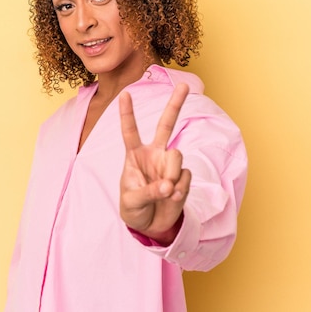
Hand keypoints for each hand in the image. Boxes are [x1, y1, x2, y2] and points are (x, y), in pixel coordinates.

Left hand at [119, 83, 191, 245]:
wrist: (151, 226)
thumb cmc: (134, 208)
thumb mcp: (132, 202)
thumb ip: (148, 192)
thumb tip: (169, 186)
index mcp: (135, 155)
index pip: (130, 131)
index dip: (127, 113)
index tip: (125, 94)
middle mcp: (155, 154)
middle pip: (166, 124)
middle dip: (176, 104)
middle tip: (185, 85)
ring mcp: (170, 164)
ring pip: (177, 155)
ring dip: (171, 174)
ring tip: (164, 191)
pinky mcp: (183, 177)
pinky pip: (185, 177)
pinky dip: (179, 189)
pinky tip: (171, 197)